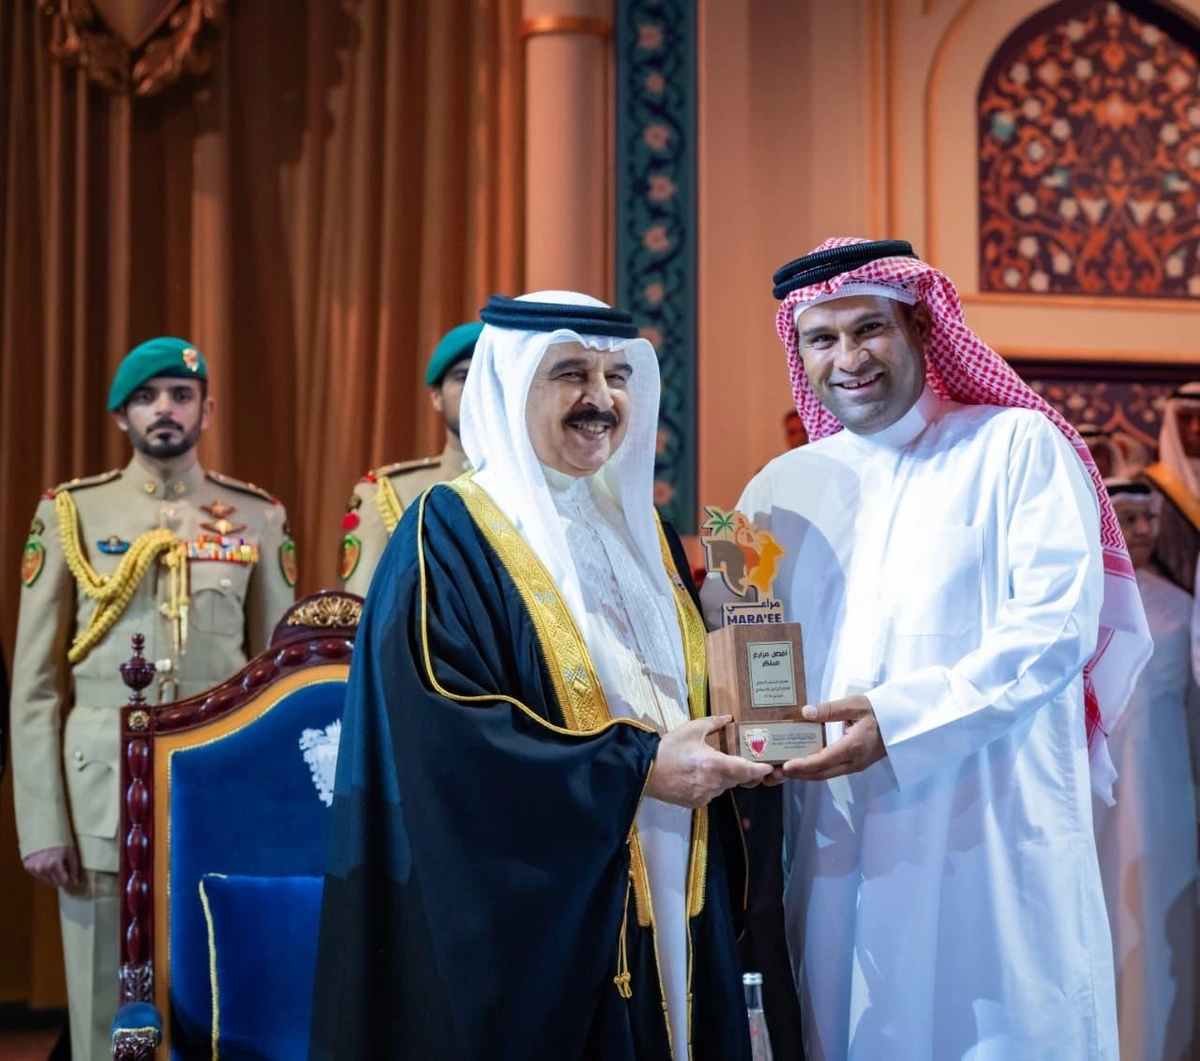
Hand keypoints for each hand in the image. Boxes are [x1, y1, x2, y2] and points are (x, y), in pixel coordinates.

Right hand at [23, 846, 78, 888]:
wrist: (43, 832)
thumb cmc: (60, 841)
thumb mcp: (71, 853)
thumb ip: (74, 868)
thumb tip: (75, 882)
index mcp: (53, 864)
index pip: (62, 882)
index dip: (68, 878)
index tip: (70, 874)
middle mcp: (41, 868)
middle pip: (53, 883)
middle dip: (60, 878)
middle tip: (63, 867)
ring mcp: (33, 868)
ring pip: (45, 881)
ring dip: (51, 876)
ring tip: (54, 864)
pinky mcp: (27, 866)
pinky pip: (37, 875)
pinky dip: (43, 872)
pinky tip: (46, 863)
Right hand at [645, 716, 772, 807]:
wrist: (645, 771)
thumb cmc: (669, 748)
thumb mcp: (692, 729)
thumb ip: (714, 723)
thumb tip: (729, 718)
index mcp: (715, 764)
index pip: (747, 770)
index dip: (760, 769)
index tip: (769, 767)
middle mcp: (714, 783)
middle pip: (738, 780)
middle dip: (744, 772)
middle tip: (747, 762)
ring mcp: (705, 796)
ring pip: (724, 787)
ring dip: (725, 778)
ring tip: (715, 764)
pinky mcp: (696, 803)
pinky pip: (711, 793)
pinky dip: (711, 785)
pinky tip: (700, 775)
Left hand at [780, 694, 885, 780]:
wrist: (902, 722)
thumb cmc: (878, 711)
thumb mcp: (855, 704)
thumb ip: (830, 710)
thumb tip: (805, 713)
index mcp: (852, 746)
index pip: (823, 761)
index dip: (803, 765)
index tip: (786, 766)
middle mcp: (853, 761)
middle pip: (822, 774)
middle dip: (799, 774)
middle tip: (777, 771)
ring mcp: (855, 765)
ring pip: (826, 775)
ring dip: (806, 774)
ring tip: (786, 770)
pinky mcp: (855, 764)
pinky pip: (832, 771)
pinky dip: (816, 770)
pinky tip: (803, 765)